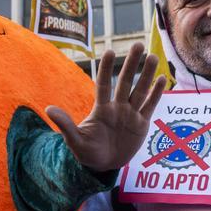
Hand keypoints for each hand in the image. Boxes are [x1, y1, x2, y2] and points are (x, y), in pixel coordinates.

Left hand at [46, 43, 167, 172]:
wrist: (104, 166)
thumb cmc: (87, 152)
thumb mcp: (75, 141)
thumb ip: (65, 125)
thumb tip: (48, 109)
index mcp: (101, 109)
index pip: (103, 84)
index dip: (106, 68)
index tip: (109, 51)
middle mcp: (117, 107)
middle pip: (125, 82)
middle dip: (132, 64)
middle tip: (138, 44)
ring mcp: (130, 114)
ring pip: (140, 91)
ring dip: (147, 75)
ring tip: (153, 57)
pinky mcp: (142, 124)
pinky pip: (150, 106)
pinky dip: (156, 93)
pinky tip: (162, 78)